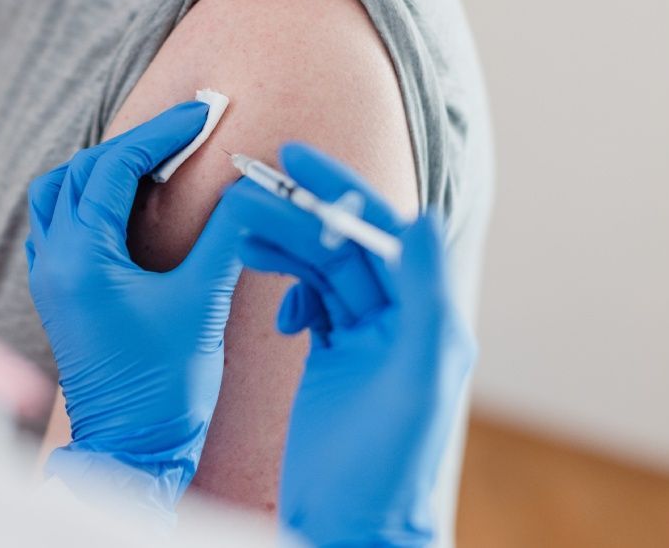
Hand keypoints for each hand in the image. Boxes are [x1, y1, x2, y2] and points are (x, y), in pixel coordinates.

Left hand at [26, 102, 245, 511]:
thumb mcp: (204, 301)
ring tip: (153, 166)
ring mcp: (49, 278)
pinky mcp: (57, 294)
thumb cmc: (166, 385)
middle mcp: (54, 261)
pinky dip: (89, 200)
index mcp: (82, 258)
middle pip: (80, 171)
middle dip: (133, 146)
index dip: (159, 133)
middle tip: (183, 135)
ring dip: (102, 170)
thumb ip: (226, 236)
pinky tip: (127, 207)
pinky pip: (58, 224)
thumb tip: (251, 188)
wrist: (133, 447)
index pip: (112, 167)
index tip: (200, 113)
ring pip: (60, 194)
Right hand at [220, 143, 475, 546]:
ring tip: (242, 238)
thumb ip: (424, 297)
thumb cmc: (391, 467)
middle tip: (249, 190)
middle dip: (298, 214)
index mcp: (425, 316)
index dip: (339, 189)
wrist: (352, 527)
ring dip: (285, 250)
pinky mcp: (333, 359)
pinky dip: (289, 295)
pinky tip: (277, 313)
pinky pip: (311, 305)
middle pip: (344, 246)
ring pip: (322, 272)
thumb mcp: (417, 378)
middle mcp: (400, 320)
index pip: (381, 232)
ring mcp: (365, 339)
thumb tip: (422, 218)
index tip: (295, 157)